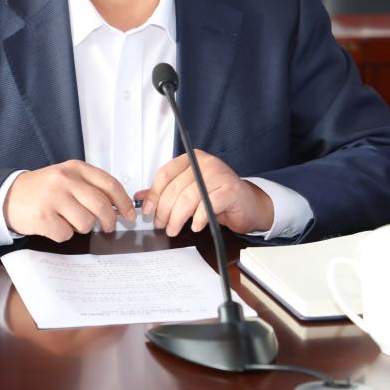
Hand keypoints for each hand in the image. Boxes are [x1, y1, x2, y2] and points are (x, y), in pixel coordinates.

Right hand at [3, 161, 135, 241]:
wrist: (8, 196)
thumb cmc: (43, 189)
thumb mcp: (68, 178)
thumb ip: (91, 188)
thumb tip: (118, 208)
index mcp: (75, 168)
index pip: (109, 184)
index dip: (123, 202)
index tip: (130, 215)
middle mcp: (65, 180)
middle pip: (101, 205)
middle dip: (109, 221)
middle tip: (108, 227)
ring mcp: (53, 198)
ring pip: (85, 223)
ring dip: (81, 228)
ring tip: (69, 221)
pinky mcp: (43, 217)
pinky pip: (66, 234)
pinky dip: (63, 234)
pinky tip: (53, 225)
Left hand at [136, 150, 273, 236]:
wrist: (249, 204)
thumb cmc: (218, 197)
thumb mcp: (189, 192)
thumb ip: (167, 192)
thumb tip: (141, 198)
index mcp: (192, 159)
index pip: (165, 174)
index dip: (153, 195)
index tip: (148, 211)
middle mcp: (205, 163)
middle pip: (175, 188)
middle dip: (164, 211)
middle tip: (161, 225)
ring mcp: (219, 175)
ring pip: (189, 198)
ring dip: (177, 218)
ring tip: (174, 229)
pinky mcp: (230, 191)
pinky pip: (207, 206)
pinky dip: (199, 219)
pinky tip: (196, 226)